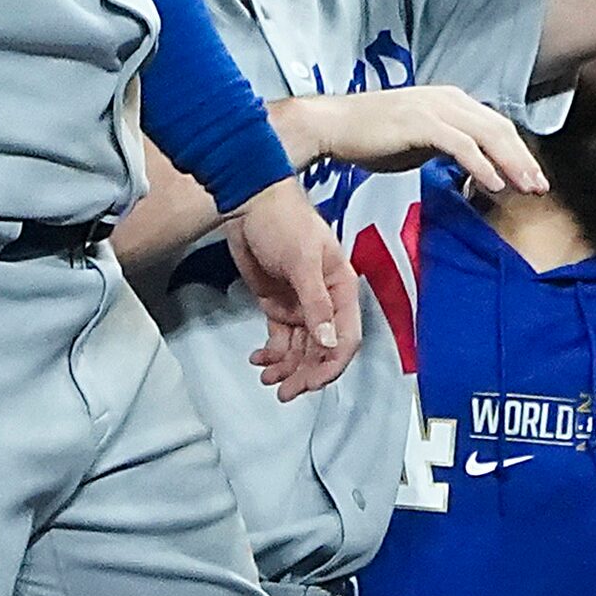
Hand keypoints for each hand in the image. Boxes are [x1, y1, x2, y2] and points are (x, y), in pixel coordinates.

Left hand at [226, 177, 361, 400]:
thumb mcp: (303, 261)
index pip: (346, 338)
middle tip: (284, 392)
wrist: (249, 203)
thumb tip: (329, 343)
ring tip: (268, 378)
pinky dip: (271, 354)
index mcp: (342, 289)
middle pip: (322, 350)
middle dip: (306, 373)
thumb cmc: (284, 222)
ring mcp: (300, 305)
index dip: (331, 365)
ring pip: (300, 349)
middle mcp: (325, 302)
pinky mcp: (277, 304)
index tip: (311, 383)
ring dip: (287, 368)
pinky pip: (280, 339)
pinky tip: (259, 360)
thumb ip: (316, 304)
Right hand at [279, 86, 548, 195]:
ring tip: (526, 188)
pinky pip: (460, 145)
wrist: (332, 126)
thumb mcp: (418, 141)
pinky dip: (481, 165)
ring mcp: (435, 108)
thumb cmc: (371, 135)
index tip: (532, 179)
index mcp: (451, 101)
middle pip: (499, 129)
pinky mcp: (420, 122)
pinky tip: (493, 185)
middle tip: (539, 187)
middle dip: (522, 160)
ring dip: (511, 163)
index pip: (495, 127)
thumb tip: (472, 169)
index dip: (517, 153)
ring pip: (487, 135)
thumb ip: (447, 149)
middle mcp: (448, 99)